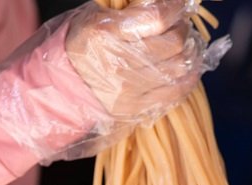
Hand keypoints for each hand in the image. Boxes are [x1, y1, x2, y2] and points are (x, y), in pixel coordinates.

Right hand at [65, 0, 207, 120]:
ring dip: (189, 52)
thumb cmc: (82, 44)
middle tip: (178, 26)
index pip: (158, 18)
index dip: (176, 8)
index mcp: (107, 33)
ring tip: (183, 45)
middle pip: (174, 43)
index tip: (179, 5)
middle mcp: (119, 63)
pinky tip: (186, 66)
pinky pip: (177, 91)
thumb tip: (168, 3)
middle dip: (182, 30)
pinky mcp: (137, 108)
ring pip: (180, 67)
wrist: (62, 86)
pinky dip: (189, 76)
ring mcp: (130, 89)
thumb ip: (132, 8)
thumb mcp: (98, 15)